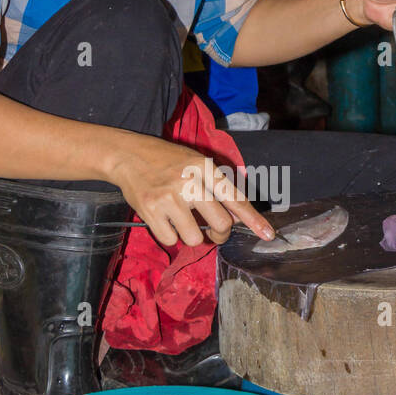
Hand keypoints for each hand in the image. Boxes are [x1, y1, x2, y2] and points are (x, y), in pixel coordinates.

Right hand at [108, 133, 274, 248]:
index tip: (268, 234)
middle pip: (220, 224)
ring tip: (182, 221)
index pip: (235, 198)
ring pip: (195, 238)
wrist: (127, 155)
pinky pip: (171, 240)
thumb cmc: (167, 161)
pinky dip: (170, 235)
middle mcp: (189, 181)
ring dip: (192, 236)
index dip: (253, 219)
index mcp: (205, 167)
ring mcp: (169, 197)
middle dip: (220, 234)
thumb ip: (217, 187)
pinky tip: (165, 220)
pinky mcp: (151, 211)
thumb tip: (237, 218)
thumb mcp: (196, 163)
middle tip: (214, 231)